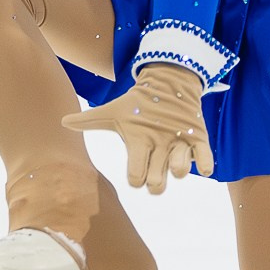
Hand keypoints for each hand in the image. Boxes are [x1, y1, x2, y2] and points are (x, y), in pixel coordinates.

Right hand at [61, 64, 213, 194]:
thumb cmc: (137, 105)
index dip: (136, 177)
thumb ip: (90, 120)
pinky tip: (205, 166)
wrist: (165, 87)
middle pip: (158, 182)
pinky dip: (205, 163)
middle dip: (157, 181)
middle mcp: (160, 154)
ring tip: (177, 150)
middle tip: (156, 175)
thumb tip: (63, 122)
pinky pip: (204, 158)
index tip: (136, 175)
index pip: (136, 174)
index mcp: (140, 150)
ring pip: (182, 170)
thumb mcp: (113, 111)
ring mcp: (179, 148)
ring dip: (180, 166)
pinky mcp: (198, 140)